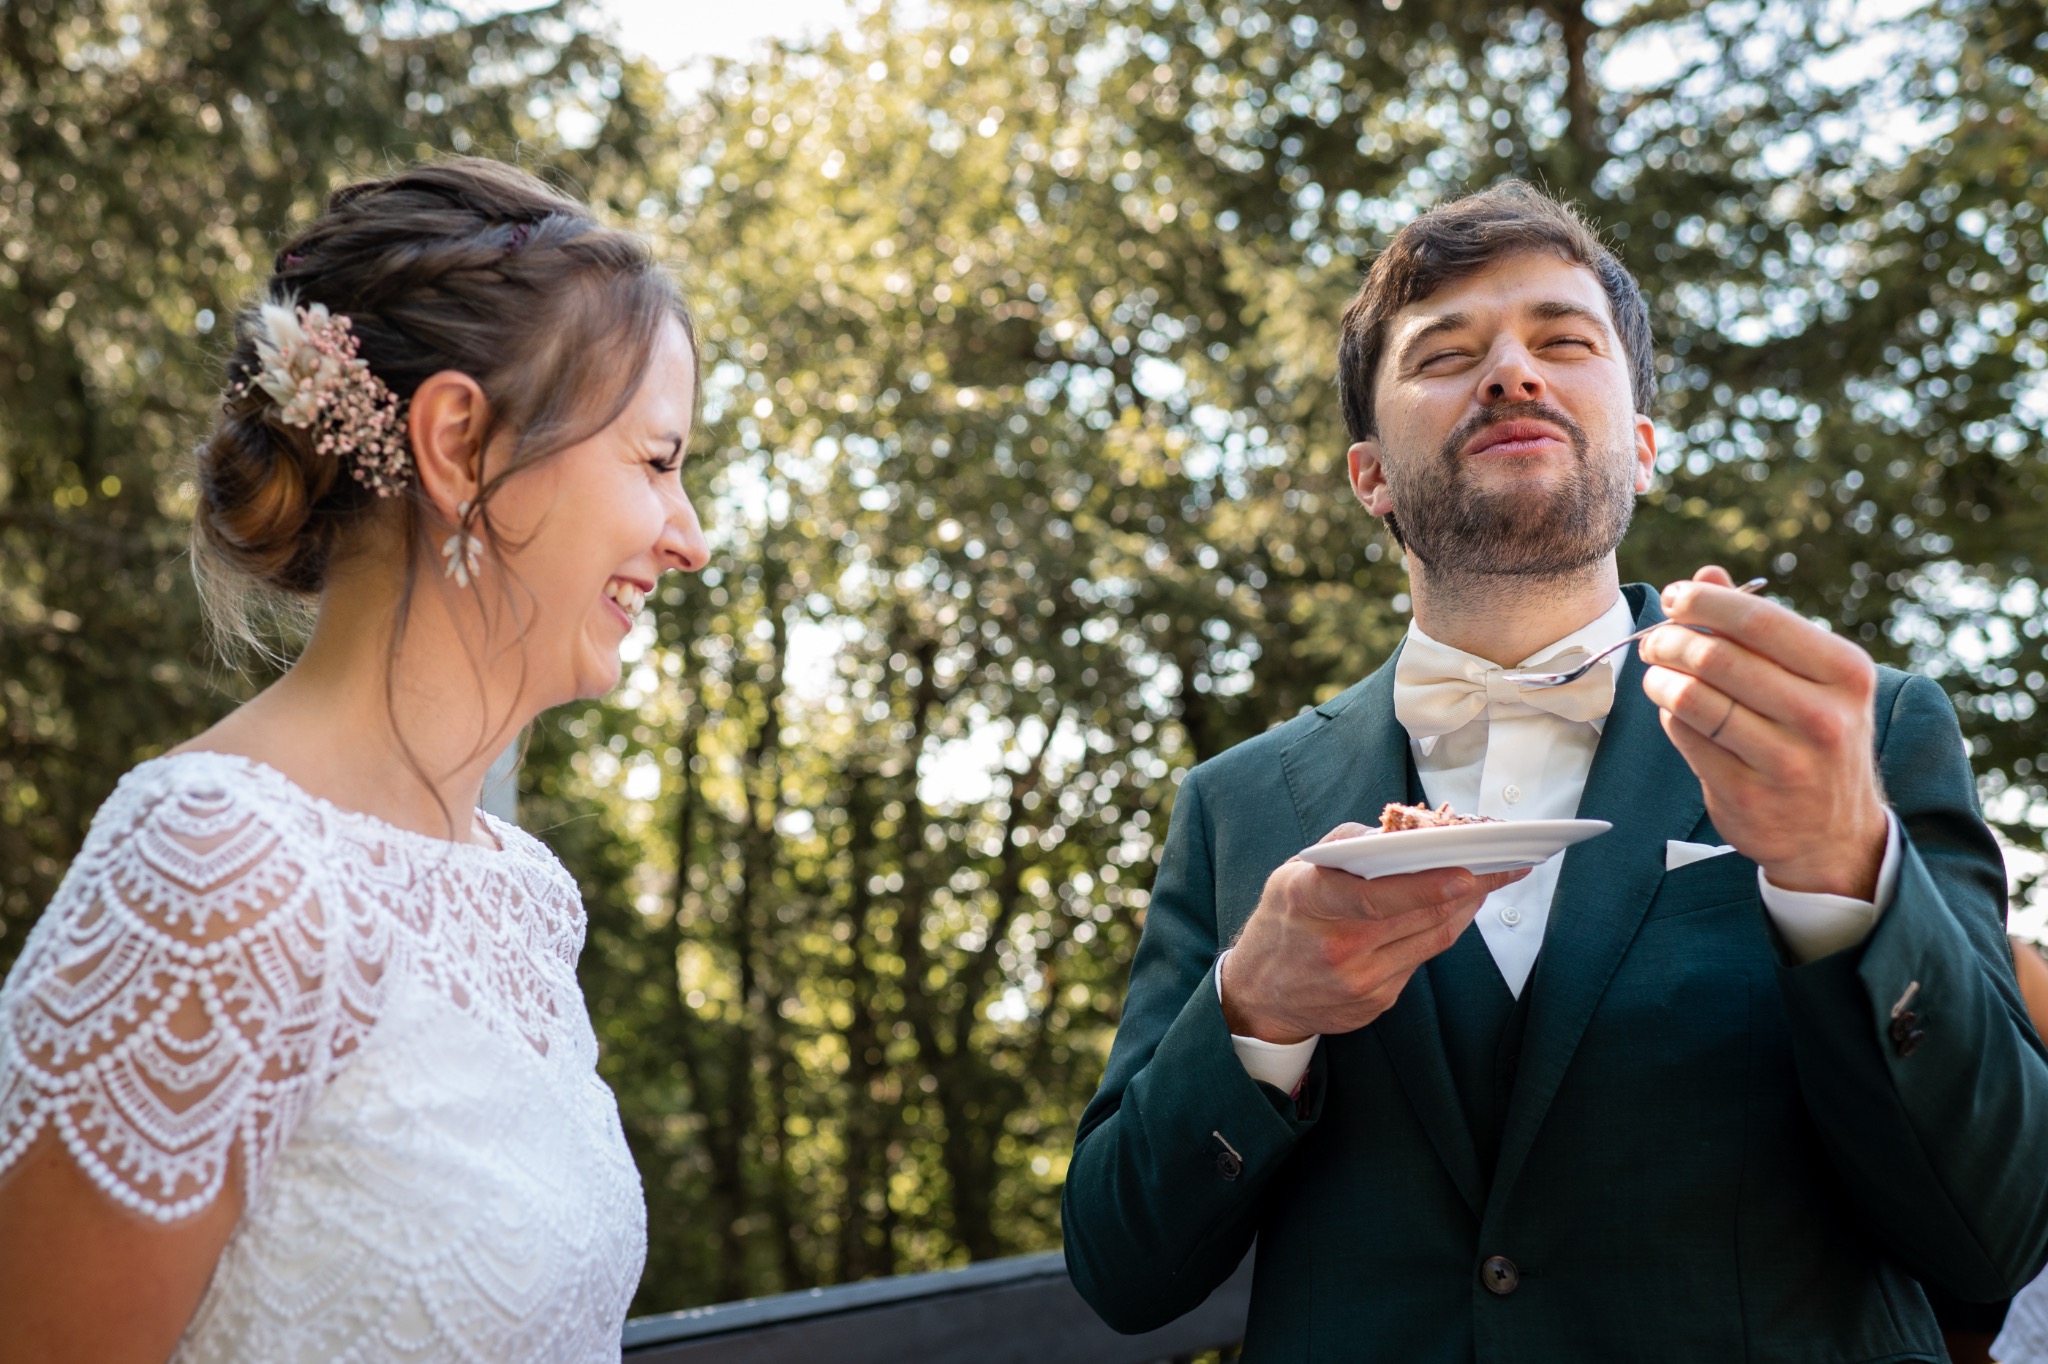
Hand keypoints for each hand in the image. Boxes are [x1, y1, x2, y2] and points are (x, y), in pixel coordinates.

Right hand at [1220, 825, 1527, 1043]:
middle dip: (1467, 888)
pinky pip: (1422, 960)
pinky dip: (1442, 932)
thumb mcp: (1292, 873)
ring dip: (1464, 908)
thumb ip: (1344, 847)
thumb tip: (1400, 833)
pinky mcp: (1376, 1002)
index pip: (1376, 897)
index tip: (1468, 873)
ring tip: (1487, 882)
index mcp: (1310, 902)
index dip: (1426, 886)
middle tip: (1500, 864)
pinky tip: (1453, 912)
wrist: (1257, 993)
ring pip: (1432, 938)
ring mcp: (1359, 980)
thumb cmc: (1282, 921)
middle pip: (1419, 916)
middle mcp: (1337, 946)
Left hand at [1640, 566, 1888, 898]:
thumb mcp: (1812, 678)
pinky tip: (1673, 711)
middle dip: (1670, 640)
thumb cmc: (1815, 737)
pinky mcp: (1747, 794)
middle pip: (1717, 658)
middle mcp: (1822, 716)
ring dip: (1659, 678)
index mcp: (1844, 672)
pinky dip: (1668, 716)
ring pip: (1693, 698)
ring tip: (1656, 673)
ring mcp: (1786, 760)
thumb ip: (1759, 626)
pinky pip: (1685, 737)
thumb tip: (1707, 575)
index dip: (1704, 603)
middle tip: (1654, 640)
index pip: (1760, 620)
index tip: (1673, 597)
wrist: (1836, 834)